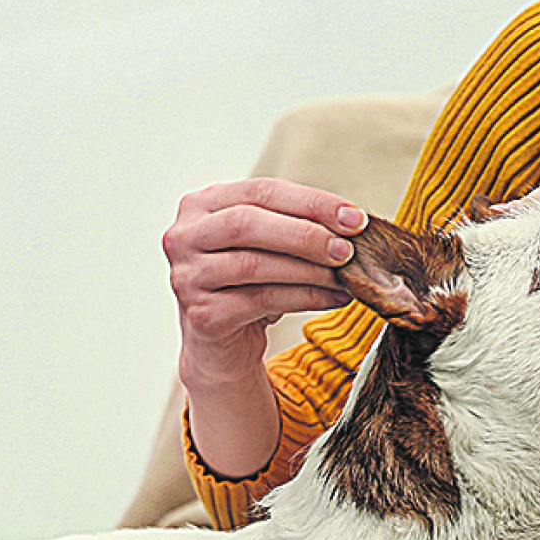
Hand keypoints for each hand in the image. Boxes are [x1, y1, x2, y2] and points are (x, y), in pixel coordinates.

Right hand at [163, 176, 365, 400]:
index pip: (260, 191)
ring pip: (255, 264)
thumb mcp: (266, 246)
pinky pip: (261, 300)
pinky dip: (305, 298)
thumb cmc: (247, 285)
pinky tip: (333, 298)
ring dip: (309, 269)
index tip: (354, 218)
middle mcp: (184, 237)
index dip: (311, 202)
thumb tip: (353, 222)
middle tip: (348, 249)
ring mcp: (187, 276)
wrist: (221, 348)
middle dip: (306, 234)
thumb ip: (295, 225)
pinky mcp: (202, 315)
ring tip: (345, 276)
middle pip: (248, 223)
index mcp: (200, 205)